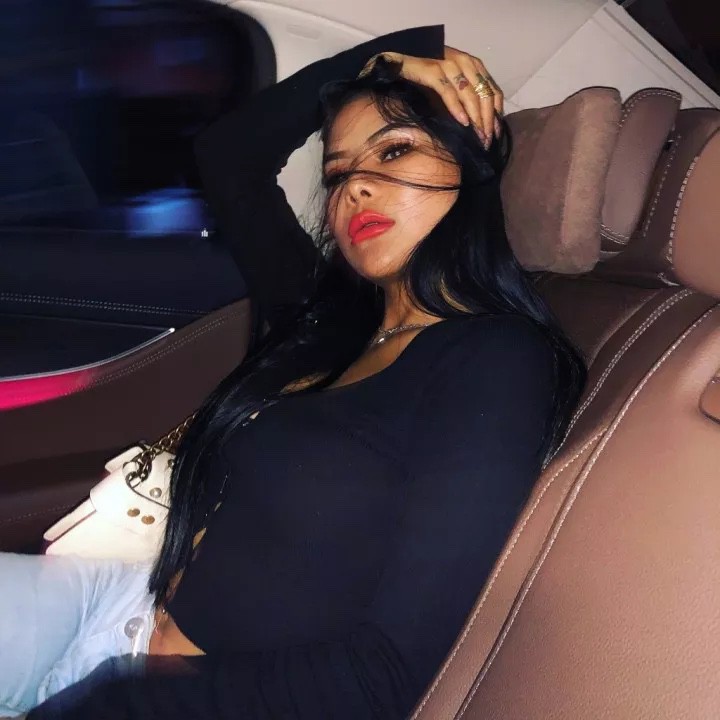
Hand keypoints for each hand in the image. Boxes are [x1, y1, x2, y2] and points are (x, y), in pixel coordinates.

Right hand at [361, 47, 503, 147]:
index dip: (496, 114)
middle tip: (486, 140)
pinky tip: (462, 123)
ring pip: (470, 95)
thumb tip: (479, 124)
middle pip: (484, 95)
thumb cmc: (427, 79)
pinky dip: (457, 109)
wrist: (400, 63)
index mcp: (474, 65)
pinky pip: (449, 92)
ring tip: (478, 136)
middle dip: (488, 120)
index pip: (493, 91)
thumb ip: (466, 98)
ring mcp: (450, 65)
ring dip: (476, 118)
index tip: (495, 134)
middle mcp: (466, 62)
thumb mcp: (452, 88)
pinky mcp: (434, 70)